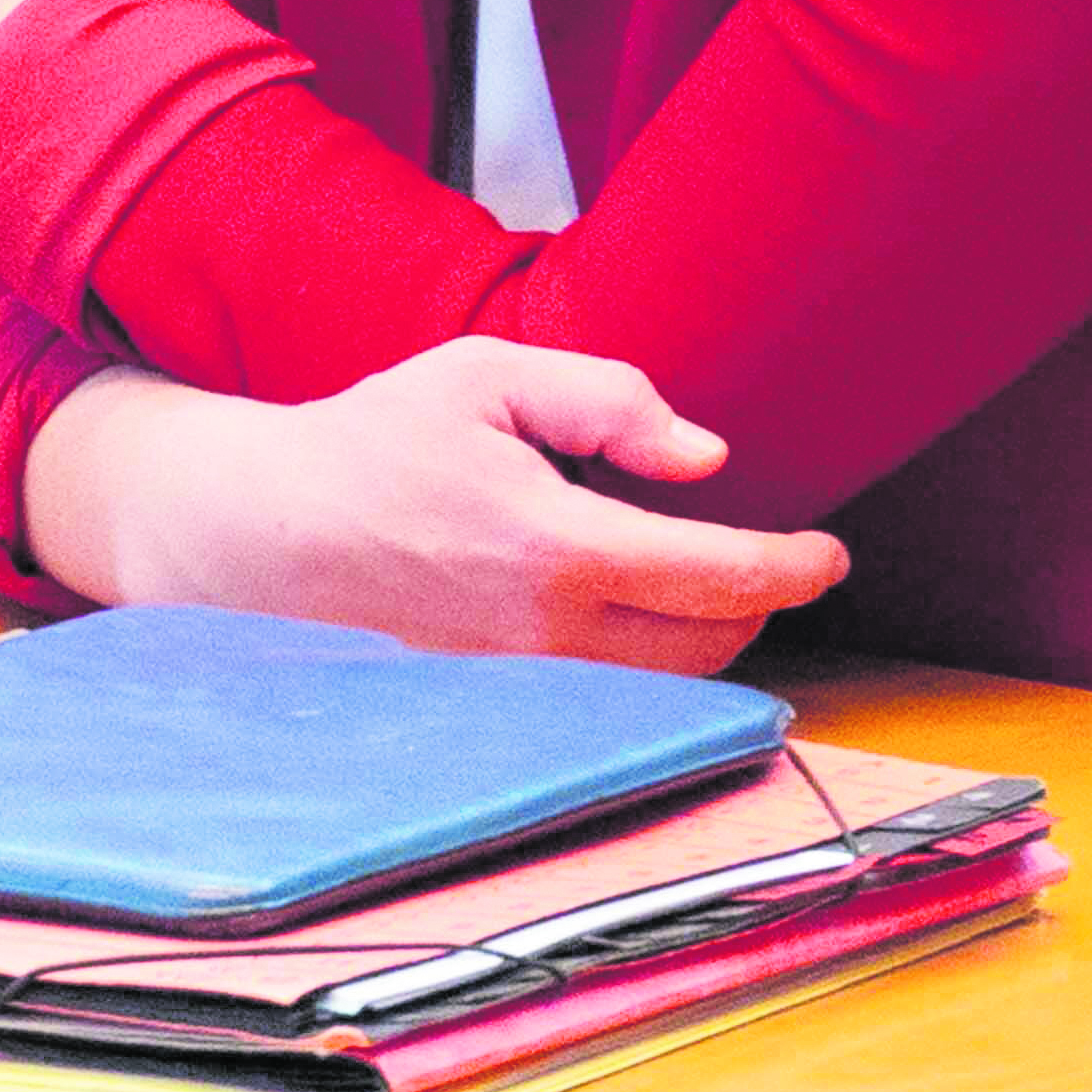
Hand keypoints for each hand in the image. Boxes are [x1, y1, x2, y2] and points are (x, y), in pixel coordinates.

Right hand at [18, 344, 849, 672]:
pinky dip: (648, 668)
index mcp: (554, 546)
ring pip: (668, 687)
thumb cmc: (373, 441)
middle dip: (760, 601)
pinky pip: (610, 703)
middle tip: (770, 557)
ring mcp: (522, 688)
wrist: (261, 534)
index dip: (797, 567)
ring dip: (709, 640)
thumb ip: (605, 401)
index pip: (722, 577)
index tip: (829, 552)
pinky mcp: (499, 714)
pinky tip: (638, 622)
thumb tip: (704, 456)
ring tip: (708, 586)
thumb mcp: (485, 377)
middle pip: (713, 645)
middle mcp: (546, 636)